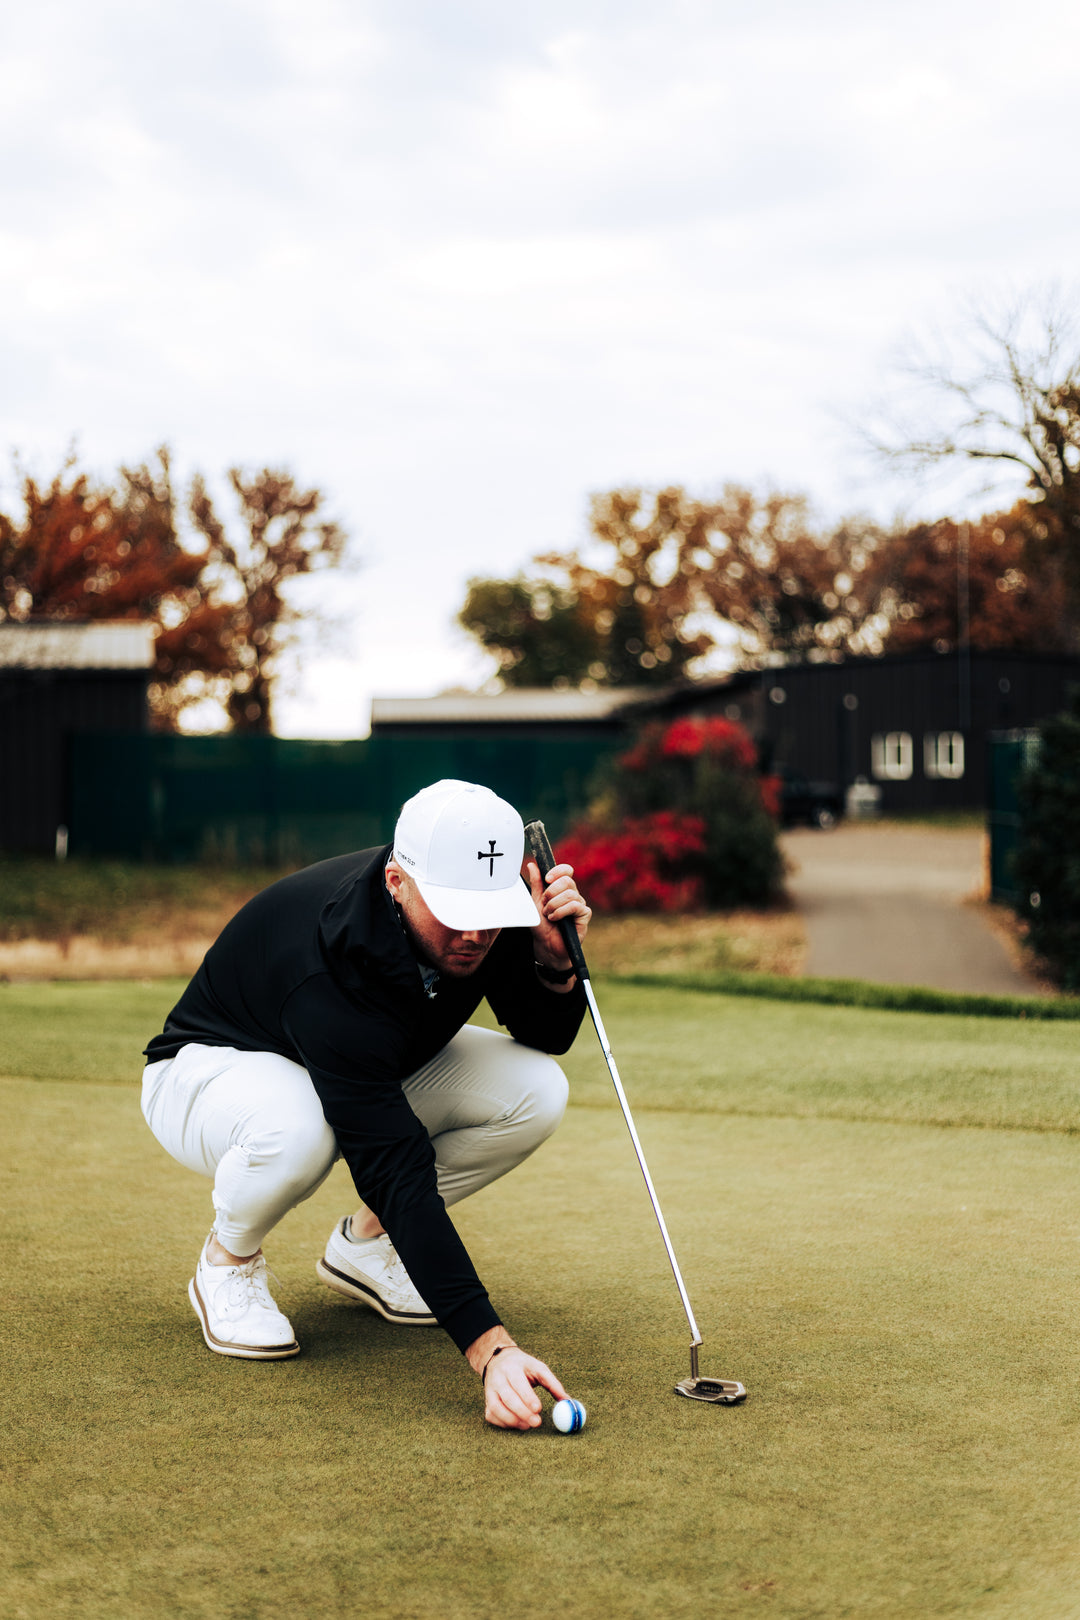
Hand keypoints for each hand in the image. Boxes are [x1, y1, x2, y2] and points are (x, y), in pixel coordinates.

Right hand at [481, 1345, 568, 1430]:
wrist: (497, 1360)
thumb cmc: (523, 1366)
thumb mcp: (538, 1368)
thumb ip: (553, 1384)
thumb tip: (568, 1401)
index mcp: (512, 1368)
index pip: (518, 1383)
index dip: (527, 1397)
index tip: (539, 1409)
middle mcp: (498, 1378)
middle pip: (508, 1398)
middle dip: (522, 1413)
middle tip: (536, 1423)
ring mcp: (489, 1391)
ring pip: (496, 1408)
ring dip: (512, 1420)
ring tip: (527, 1425)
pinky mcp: (486, 1401)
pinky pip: (491, 1415)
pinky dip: (503, 1423)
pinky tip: (516, 1423)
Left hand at [523, 858, 590, 972]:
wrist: (546, 946)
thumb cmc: (541, 926)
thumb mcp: (535, 902)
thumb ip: (536, 884)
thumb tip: (532, 864)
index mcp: (562, 889)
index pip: (566, 871)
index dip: (558, 871)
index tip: (546, 879)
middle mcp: (573, 894)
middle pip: (567, 880)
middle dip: (551, 892)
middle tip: (544, 904)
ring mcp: (580, 904)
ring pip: (570, 894)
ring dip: (554, 905)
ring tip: (548, 915)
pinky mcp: (585, 915)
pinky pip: (575, 906)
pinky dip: (561, 912)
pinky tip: (555, 919)